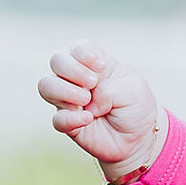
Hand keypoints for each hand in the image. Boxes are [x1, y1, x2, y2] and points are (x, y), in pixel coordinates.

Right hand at [37, 39, 160, 166]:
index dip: (84, 53)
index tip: (102, 67)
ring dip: (66, 90)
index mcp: (96, 64)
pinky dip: (71, 118)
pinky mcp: (68, 123)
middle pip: (57, 60)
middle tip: (92, 83)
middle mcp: (78, 79)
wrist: (138, 137)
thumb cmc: (136, 107)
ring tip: (87, 100)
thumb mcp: (133, 90)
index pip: (78, 47)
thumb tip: (88, 98)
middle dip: (72, 69)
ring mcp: (70, 100)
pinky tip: (88, 119)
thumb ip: (110, 88)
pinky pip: (57, 119)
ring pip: (46, 86)